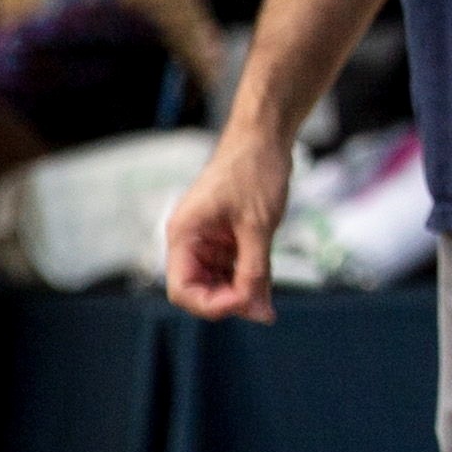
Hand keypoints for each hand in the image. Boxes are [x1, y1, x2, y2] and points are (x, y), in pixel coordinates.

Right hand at [161, 123, 295, 321]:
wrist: (264, 139)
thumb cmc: (254, 173)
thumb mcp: (257, 227)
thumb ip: (255, 270)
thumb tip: (258, 311)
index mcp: (184, 236)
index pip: (182, 289)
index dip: (212, 304)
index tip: (246, 302)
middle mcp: (190, 241)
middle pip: (199, 290)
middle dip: (228, 302)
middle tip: (263, 309)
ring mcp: (208, 240)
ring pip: (217, 282)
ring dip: (241, 294)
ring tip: (268, 301)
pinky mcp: (226, 238)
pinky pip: (232, 269)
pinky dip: (248, 280)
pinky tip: (267, 287)